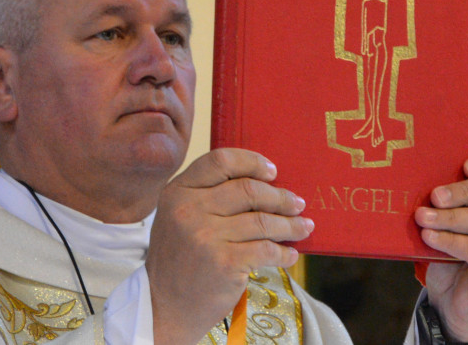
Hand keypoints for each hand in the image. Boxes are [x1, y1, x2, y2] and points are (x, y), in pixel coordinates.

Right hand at [147, 149, 313, 344]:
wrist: (164, 307)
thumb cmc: (179, 259)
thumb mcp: (178, 217)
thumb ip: (207, 195)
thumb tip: (263, 183)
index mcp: (178, 191)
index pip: (221, 161)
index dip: (252, 162)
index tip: (272, 172)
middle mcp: (189, 209)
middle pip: (248, 189)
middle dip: (280, 197)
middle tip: (297, 204)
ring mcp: (206, 236)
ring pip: (262, 221)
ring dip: (290, 225)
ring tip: (304, 227)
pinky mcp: (224, 263)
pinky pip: (266, 251)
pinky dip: (283, 253)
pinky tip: (290, 255)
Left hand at [415, 148, 467, 342]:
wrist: (454, 305)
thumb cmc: (446, 255)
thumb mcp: (443, 223)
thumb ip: (439, 203)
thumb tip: (409, 182)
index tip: (466, 165)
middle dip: (462, 190)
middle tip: (434, 196)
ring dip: (450, 217)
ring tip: (422, 218)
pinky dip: (450, 241)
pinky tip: (430, 238)